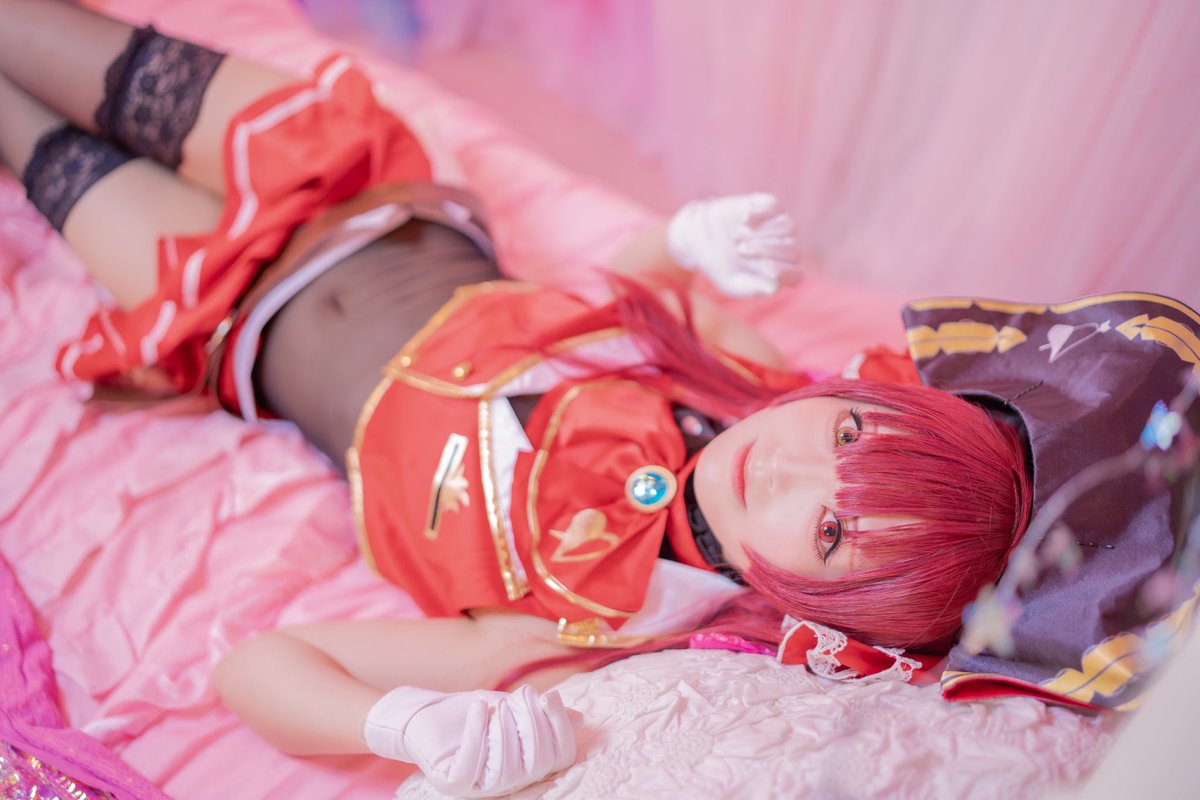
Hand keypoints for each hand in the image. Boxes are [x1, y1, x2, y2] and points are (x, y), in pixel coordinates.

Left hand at [364, 684, 575, 797]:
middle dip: (535, 724)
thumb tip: (579, 718)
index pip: (560, 758)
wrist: (424, 715)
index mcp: (526, 767)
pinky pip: (471, 764)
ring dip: (507, 729)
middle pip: (539, 763)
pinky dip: (477, 733)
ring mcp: (479, 787)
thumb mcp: (511, 708)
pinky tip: (479, 708)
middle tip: (524, 694)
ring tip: (497, 705)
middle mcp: (508, 783)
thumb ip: (540, 715)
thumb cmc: (470, 713)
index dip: (561, 729)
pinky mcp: (452, 782)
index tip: (552, 696)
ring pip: (509, 767)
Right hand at [666, 193, 802, 296]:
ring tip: (739, 239)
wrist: (701, 238)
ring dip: (765, 234)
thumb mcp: (732, 283)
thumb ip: (753, 288)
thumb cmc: (721, 265)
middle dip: (767, 251)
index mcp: (780, 272)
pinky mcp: (767, 206)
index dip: (783, 272)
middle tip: (741, 251)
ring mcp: (777, 225)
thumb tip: (774, 287)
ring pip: (788, 227)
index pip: (795, 275)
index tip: (764, 267)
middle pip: (793, 250)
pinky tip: (744, 220)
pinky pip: (774, 206)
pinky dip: (760, 213)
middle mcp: (784, 248)